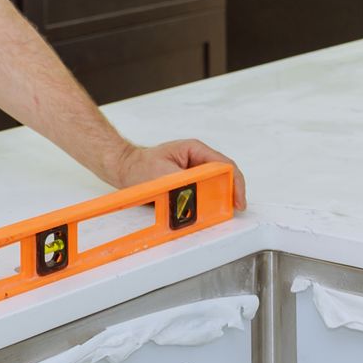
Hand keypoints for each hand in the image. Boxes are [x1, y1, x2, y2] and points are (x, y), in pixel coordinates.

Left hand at [112, 139, 246, 209]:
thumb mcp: (163, 175)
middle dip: (229, 193)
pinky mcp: (189, 182)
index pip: (225, 165)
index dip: (235, 183)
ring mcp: (194, 170)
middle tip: (230, 210)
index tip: (237, 201)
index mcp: (195, 149)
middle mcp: (197, 159)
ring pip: (214, 186)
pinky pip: (203, 193)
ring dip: (217, 199)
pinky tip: (205, 212)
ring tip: (218, 213)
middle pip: (223, 176)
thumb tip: (197, 194)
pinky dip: (206, 203)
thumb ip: (183, 184)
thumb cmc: (139, 167)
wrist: (125, 169)